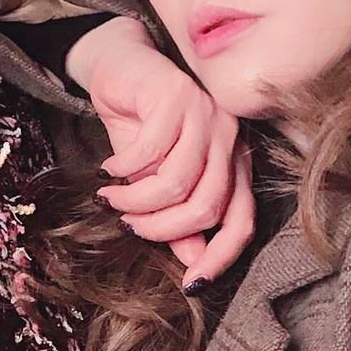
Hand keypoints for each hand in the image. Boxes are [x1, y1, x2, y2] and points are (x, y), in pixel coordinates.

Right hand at [65, 16, 253, 288]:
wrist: (118, 68)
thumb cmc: (139, 126)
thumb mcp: (154, 179)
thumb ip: (176, 216)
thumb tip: (190, 260)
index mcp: (233, 164)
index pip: (241, 221)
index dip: (220, 256)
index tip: (190, 283)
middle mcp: (230, 141)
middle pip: (207, 207)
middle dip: (160, 228)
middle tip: (128, 224)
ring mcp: (208, 116)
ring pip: (179, 182)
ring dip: (136, 200)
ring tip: (111, 197)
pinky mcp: (179, 96)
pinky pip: (151, 150)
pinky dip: (123, 168)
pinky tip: (109, 167)